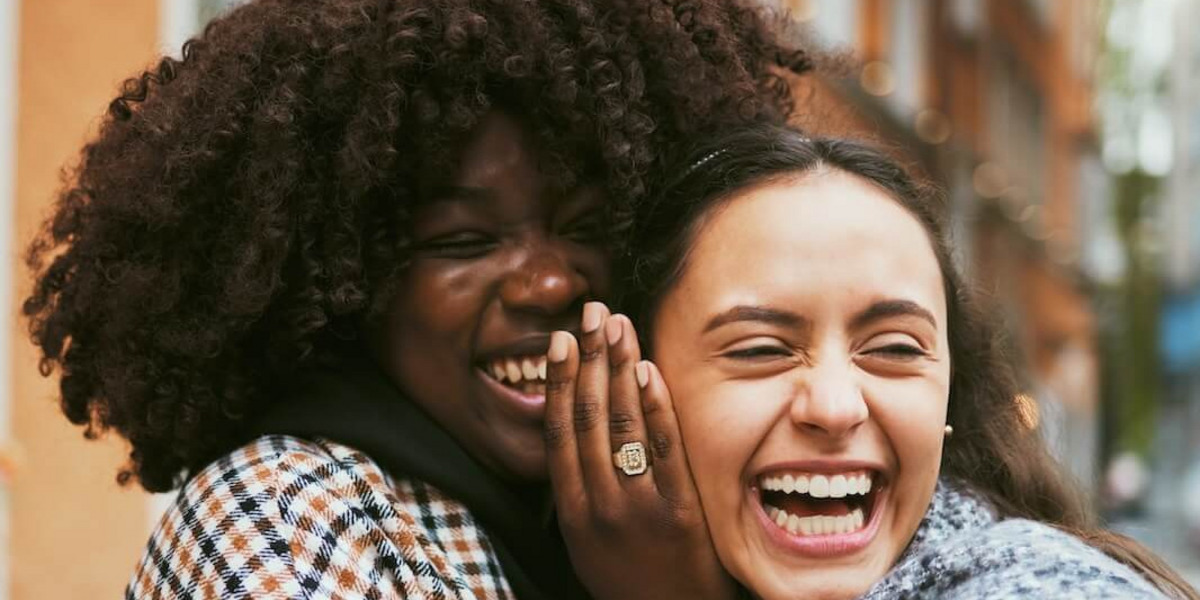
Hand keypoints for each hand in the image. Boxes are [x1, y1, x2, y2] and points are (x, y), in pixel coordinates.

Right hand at [544, 302, 737, 599]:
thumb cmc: (628, 579)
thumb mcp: (586, 543)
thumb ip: (577, 492)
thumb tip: (570, 431)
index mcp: (572, 513)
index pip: (559, 433)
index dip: (558, 383)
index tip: (559, 341)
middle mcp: (600, 507)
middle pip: (589, 419)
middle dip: (589, 360)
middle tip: (591, 314)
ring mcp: (640, 508)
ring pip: (623, 426)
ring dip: (619, 369)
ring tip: (618, 327)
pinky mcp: (681, 511)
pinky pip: (666, 448)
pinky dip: (656, 405)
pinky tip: (650, 370)